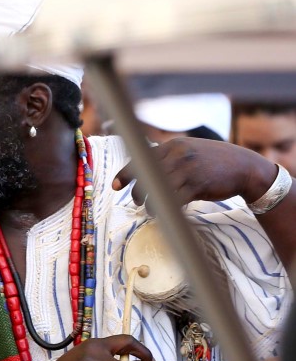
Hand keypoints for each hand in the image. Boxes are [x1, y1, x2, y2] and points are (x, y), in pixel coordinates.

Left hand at [114, 137, 277, 207]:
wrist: (244, 167)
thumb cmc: (213, 162)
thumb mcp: (189, 151)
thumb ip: (168, 157)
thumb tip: (144, 171)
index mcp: (173, 145)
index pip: (140, 159)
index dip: (125, 174)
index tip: (115, 186)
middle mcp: (178, 155)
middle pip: (146, 177)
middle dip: (137, 192)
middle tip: (137, 202)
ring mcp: (188, 169)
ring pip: (157, 191)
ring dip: (150, 204)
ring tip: (150, 210)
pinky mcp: (197, 184)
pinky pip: (173, 201)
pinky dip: (165, 210)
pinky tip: (164, 215)